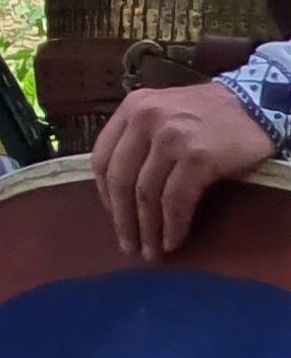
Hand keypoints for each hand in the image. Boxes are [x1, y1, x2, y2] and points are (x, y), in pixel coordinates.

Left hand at [96, 80, 280, 259]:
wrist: (256, 106)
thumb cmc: (207, 116)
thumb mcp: (162, 113)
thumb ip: (137, 140)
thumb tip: (118, 194)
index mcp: (131, 108)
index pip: (101, 158)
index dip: (104, 195)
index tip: (114, 218)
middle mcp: (145, 119)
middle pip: (120, 179)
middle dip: (122, 219)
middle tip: (128, 246)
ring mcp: (172, 137)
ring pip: (146, 193)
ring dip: (147, 229)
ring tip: (151, 251)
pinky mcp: (198, 156)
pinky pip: (176, 200)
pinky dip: (172, 226)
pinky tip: (173, 240)